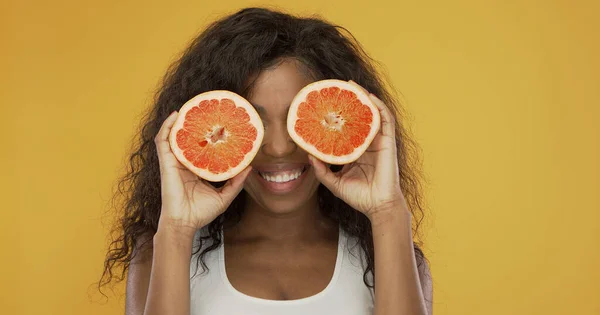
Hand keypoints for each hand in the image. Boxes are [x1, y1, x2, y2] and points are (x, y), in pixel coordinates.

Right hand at [154, 111, 251, 234]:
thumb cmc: (201, 212)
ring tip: (189, 106)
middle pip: (188, 139)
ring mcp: (174, 162)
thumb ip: (236, 182)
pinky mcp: (165, 163)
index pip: (201, 147)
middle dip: (195, 124)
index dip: (208, 135)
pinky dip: (167, 126)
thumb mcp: (224, 195)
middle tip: (206, 110)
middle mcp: (184, 163)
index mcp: (196, 169)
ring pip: (174, 136)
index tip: (220, 124)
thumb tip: (250, 167)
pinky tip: (175, 115)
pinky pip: (163, 141)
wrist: (184, 223)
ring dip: (179, 121)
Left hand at [309, 81, 407, 218]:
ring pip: (372, 114)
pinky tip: (369, 97)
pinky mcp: (389, 142)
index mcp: (356, 151)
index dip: (338, 115)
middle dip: (351, 101)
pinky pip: (385, 119)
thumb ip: (321, 171)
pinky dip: (378, 106)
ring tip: (353, 85)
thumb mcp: (334, 182)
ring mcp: (379, 141)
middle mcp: (367, 143)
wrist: (377, 206)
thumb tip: (309, 156)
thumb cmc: (359, 197)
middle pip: (359, 116)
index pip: (346, 128)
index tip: (326, 104)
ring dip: (364, 98)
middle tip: (338, 87)